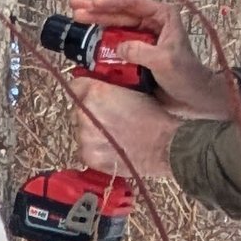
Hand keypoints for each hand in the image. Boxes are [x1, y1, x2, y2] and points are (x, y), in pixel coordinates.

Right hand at [66, 0, 240, 121]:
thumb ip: (141, 51)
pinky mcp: (138, 53)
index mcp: (163, 16)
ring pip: (116, 25)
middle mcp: (152, 22)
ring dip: (97, 22)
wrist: (195, 98)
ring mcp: (144, 37)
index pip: (133, 3)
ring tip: (76, 17)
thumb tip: (118, 46)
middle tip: (75, 6)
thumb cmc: (185, 75)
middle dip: (97, 9)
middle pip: (120, 12)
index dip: (111, 2)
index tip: (93, 4)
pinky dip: (102, 41)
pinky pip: (117, 43)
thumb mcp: (164, 61)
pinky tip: (88, 39)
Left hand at [66, 72, 183, 187]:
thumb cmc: (154, 117)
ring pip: (81, 129)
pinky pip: (85, 148)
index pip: (75, 86)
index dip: (85, 88)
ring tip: (113, 133)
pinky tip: (113, 147)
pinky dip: (96, 147)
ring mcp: (85, 138)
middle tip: (108, 115)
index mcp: (96, 93)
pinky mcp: (88, 157)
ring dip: (92, 130)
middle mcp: (85, 115)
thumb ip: (108, 86)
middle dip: (90, 111)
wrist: (165, 146)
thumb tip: (96, 83)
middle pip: (78, 108)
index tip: (91, 92)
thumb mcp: (133, 89)